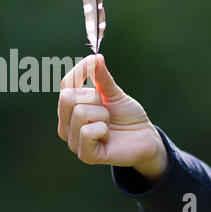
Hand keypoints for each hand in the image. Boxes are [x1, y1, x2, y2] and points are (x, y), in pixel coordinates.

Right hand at [57, 54, 167, 184]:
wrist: (145, 138)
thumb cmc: (126, 116)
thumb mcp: (114, 93)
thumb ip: (101, 77)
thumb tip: (95, 56)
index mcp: (69, 109)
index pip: (65, 84)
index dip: (80, 71)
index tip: (95, 62)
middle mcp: (65, 126)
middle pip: (67, 97)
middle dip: (93, 98)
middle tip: (106, 109)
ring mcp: (73, 142)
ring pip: (80, 113)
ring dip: (102, 116)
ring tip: (108, 124)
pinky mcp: (85, 155)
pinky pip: (87, 132)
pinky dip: (103, 130)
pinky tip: (107, 136)